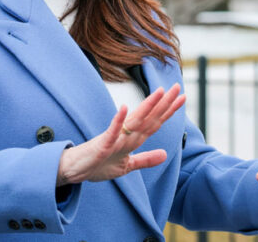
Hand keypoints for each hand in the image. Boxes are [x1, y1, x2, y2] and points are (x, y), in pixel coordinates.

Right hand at [57, 84, 185, 185]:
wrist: (74, 171)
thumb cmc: (98, 164)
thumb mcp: (127, 165)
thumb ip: (145, 159)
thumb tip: (164, 154)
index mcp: (132, 139)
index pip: (155, 122)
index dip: (169, 111)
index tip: (182, 98)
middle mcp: (125, 135)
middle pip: (149, 117)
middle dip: (164, 103)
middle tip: (177, 87)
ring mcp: (114, 138)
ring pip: (134, 121)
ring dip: (147, 107)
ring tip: (159, 93)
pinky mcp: (101, 145)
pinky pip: (111, 133)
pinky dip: (117, 121)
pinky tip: (123, 108)